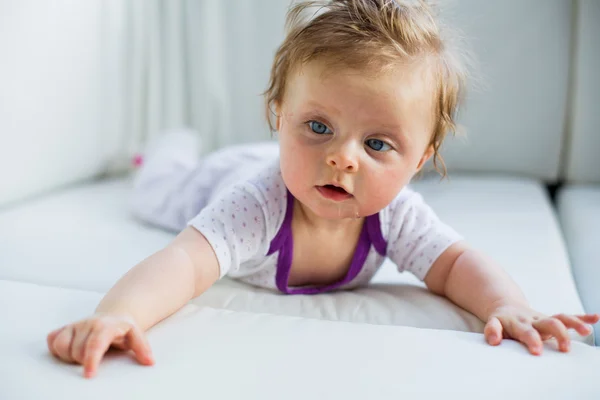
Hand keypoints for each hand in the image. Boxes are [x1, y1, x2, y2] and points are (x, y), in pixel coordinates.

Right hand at [47, 313, 153, 377]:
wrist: (114, 315)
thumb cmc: (123, 330)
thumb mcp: (136, 336)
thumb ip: (142, 348)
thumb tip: (149, 362)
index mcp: (106, 326)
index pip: (95, 344)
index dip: (91, 360)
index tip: (89, 375)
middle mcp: (88, 323)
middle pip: (77, 351)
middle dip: (84, 361)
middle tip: (96, 358)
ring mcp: (75, 324)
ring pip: (61, 347)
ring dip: (70, 356)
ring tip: (85, 354)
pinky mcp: (64, 327)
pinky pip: (52, 340)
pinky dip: (57, 348)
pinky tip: (70, 349)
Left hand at [484, 303, 598, 354]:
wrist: (505, 306)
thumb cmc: (500, 322)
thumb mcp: (493, 324)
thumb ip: (492, 330)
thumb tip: (493, 341)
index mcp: (518, 323)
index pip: (526, 332)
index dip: (532, 340)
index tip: (538, 351)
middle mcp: (533, 320)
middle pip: (549, 323)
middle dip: (559, 334)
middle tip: (565, 348)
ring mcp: (544, 319)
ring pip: (561, 318)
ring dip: (575, 324)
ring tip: (587, 331)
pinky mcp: (551, 318)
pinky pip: (568, 316)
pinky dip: (583, 317)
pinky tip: (596, 317)